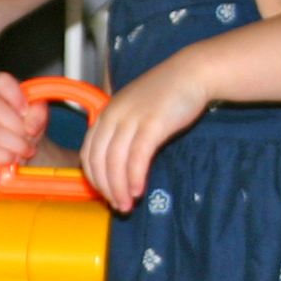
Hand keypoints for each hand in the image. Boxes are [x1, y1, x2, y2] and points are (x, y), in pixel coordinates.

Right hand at [0, 72, 47, 166]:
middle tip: (29, 137)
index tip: (26, 111)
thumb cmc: (25, 125)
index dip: (15, 96)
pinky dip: (2, 156)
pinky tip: (12, 158)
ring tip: (25, 150)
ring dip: (14, 144)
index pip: (0, 81)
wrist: (21, 150)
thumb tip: (30, 127)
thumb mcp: (37, 114)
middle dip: (16, 126)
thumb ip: (38, 112)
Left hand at [80, 49, 212, 209]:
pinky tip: (138, 190)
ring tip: (126, 205)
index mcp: (105, 114)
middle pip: (99, 161)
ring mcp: (131, 119)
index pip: (88, 154)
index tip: (105, 195)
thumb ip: (122, 134)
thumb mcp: (134, 112)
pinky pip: (137, 156)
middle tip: (117, 206)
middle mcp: (113, 116)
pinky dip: (134, 177)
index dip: (95, 180)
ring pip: (115, 162)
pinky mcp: (152, 123)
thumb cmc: (165, 96)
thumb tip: (117, 169)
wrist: (192, 73)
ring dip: (119, 188)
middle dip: (106, 189)